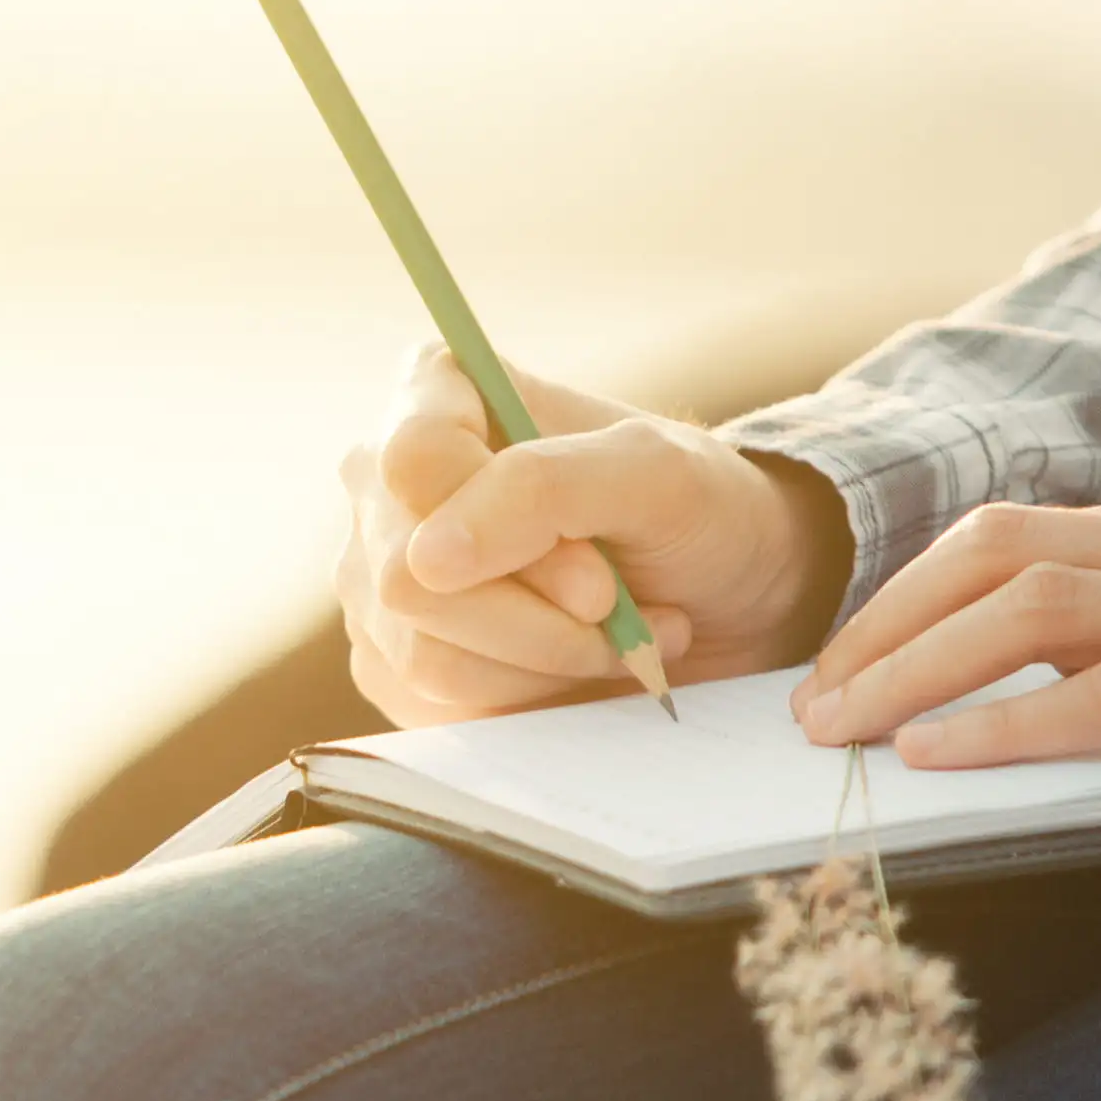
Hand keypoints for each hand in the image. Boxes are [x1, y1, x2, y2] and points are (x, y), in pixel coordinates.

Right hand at [337, 343, 849, 726]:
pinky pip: (433, 706)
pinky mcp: (395, 662)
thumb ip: (543, 490)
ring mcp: (378, 578)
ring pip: (424, 654)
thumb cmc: (697, 513)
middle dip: (536, 616)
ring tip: (615, 635)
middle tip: (616, 605)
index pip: (414, 464)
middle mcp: (387, 485)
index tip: (598, 572)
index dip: (506, 531)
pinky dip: (526, 699)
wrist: (722, 601)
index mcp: (437, 394)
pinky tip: (575, 667)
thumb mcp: (657, 475)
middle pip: (408, 576)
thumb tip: (427, 560)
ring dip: (545, 660)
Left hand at [791, 469, 1100, 792]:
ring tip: (842, 730)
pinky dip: (1009, 725)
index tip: (858, 650)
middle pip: (1000, 553)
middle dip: (887, 623)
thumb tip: (1075, 639)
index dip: (919, 590)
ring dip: (913, 671)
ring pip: (1035, 613)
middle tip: (816, 698)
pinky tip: (938, 755)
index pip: (1026, 532)